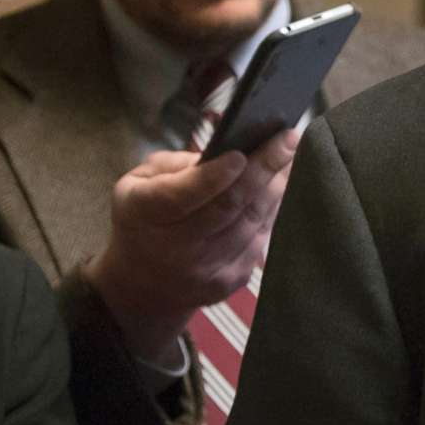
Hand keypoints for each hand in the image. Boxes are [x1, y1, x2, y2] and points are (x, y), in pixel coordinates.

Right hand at [88, 128, 298, 365]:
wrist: (144, 285)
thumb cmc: (142, 221)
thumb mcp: (136, 184)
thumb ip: (173, 165)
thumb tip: (223, 150)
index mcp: (146, 214)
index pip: (182, 195)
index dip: (214, 175)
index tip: (240, 154)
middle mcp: (176, 247)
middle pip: (229, 205)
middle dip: (263, 168)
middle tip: (288, 138)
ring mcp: (205, 268)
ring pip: (251, 221)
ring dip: (275, 186)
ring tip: (288, 157)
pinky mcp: (229, 280)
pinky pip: (259, 239)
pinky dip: (271, 210)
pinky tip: (276, 189)